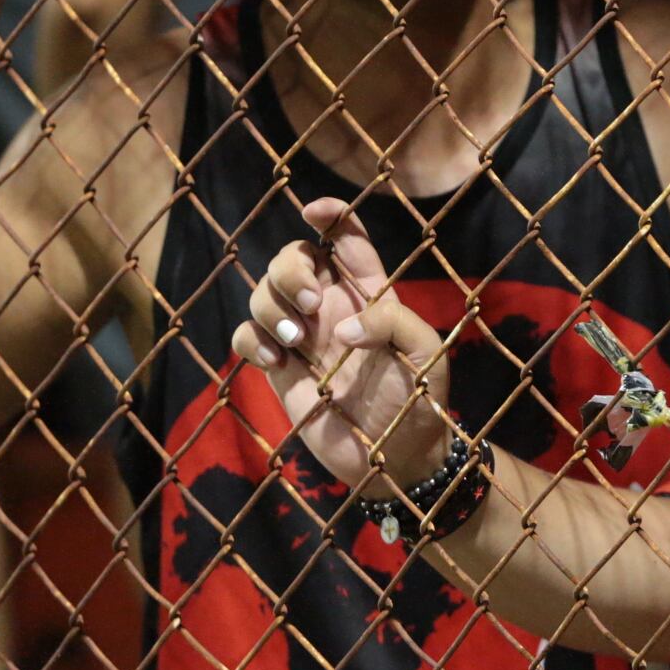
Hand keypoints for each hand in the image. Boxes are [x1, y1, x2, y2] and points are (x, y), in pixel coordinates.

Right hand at [233, 198, 453, 495]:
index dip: (330, 214)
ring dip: (270, 306)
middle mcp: (330, 307)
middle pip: (292, 257)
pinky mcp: (278, 368)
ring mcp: (301, 336)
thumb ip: (392, 323)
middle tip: (309, 305)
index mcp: (368, 292)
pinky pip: (244, 336)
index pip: (345, 238)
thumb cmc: (418, 401)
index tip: (314, 211)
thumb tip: (340, 328)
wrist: (396, 457)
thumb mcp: (425, 354)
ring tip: (294, 340)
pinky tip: (274, 360)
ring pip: (263, 293)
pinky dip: (249, 339)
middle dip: (291, 270)